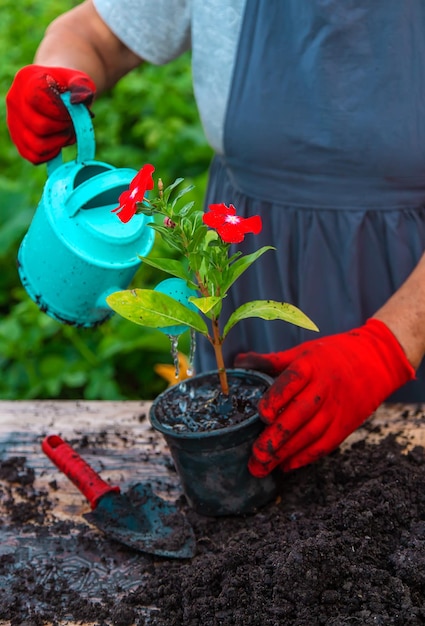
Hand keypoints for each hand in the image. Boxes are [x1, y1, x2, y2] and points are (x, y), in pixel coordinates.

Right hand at [6, 65, 95, 163]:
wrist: (55, 90)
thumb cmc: (68, 86)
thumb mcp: (80, 80)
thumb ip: (82, 87)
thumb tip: (78, 100)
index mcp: (27, 79)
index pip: (38, 99)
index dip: (61, 110)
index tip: (71, 110)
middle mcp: (15, 99)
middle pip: (40, 126)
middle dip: (63, 128)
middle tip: (71, 122)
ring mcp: (14, 121)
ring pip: (37, 145)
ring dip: (59, 143)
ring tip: (67, 132)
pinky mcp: (18, 140)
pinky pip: (34, 157)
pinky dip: (51, 154)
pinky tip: (59, 142)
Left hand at [235, 319, 414, 475]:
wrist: (374, 361)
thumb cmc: (330, 355)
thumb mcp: (302, 352)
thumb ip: (271, 361)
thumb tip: (238, 362)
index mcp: (311, 365)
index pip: (293, 380)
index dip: (277, 397)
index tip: (262, 414)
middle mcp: (325, 387)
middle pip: (301, 413)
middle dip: (277, 436)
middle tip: (256, 454)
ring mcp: (337, 408)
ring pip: (311, 433)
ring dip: (287, 452)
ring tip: (263, 466)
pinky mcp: (345, 424)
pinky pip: (325, 444)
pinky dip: (305, 457)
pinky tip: (286, 466)